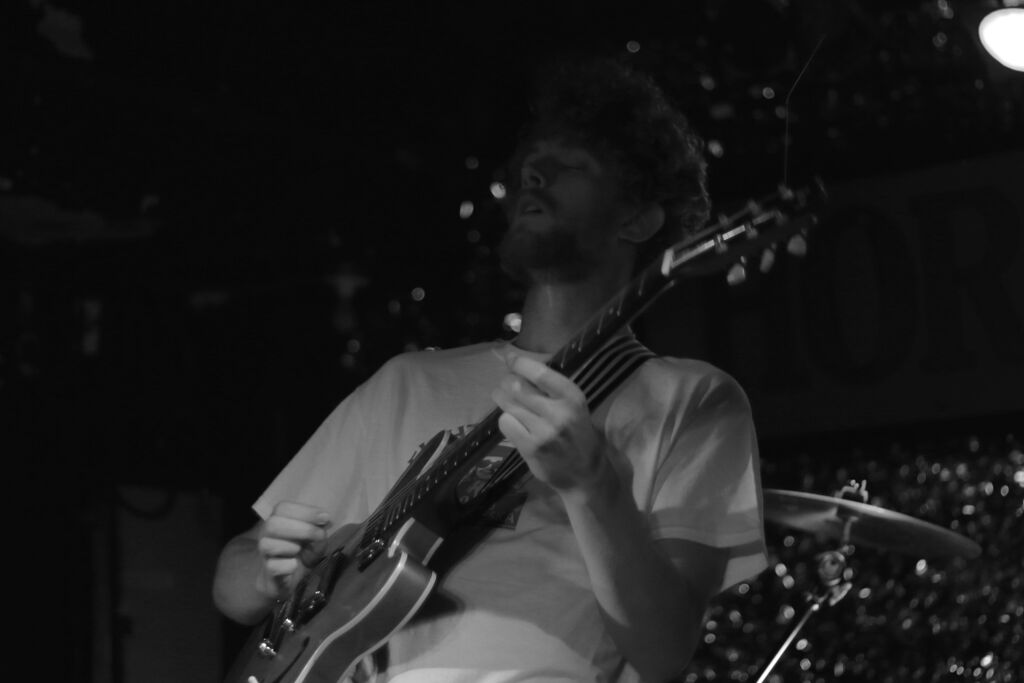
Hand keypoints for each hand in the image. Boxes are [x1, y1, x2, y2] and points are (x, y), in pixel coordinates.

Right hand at [255, 501, 330, 598]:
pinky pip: (273, 566)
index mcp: (278, 521)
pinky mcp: (267, 571)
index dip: (305, 511)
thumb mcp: (313, 540)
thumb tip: (325, 521)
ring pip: (268, 545)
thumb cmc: (300, 554)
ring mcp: (264, 553)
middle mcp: (266, 534)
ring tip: (304, 552)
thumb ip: (318, 529)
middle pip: (273, 524)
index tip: (325, 518)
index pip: (283, 508)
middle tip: (320, 535)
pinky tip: (295, 566)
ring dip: (293, 547)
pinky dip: (289, 565)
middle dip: (302, 528)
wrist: (286, 580)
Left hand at [491, 353, 608, 495]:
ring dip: (502, 398)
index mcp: (572, 397)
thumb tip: (519, 366)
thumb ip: (551, 389)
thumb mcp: (573, 406)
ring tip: (506, 399)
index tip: (509, 356)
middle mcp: (559, 413)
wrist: (586, 473)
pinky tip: (514, 422)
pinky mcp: (530, 448)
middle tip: (507, 383)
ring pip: (508, 404)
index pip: (540, 373)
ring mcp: (543, 432)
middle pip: (517, 386)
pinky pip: (505, 423)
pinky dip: (506, 419)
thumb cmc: (577, 434)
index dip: (519, 362)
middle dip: (507, 381)